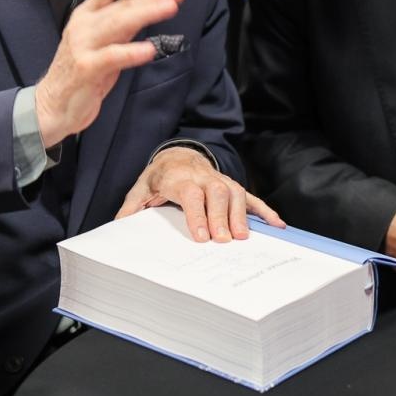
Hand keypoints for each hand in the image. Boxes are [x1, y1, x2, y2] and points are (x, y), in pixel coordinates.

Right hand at [34, 0, 181, 147]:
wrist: (53, 105)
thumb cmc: (82, 72)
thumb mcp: (103, 42)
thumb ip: (122, 26)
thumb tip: (151, 8)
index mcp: (86, 14)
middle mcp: (83, 25)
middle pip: (120, 3)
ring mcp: (82, 46)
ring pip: (117, 23)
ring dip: (147, 14)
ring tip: (170, 8)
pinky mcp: (86, 68)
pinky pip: (112, 56)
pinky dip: (132, 52)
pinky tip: (150, 49)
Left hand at [115, 146, 284, 241]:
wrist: (177, 155)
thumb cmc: (159, 177)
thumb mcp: (141, 189)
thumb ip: (131, 208)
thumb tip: (118, 228)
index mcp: (179, 178)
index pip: (190, 193)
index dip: (197, 213)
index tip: (201, 236)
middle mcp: (203, 177)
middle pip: (217, 193)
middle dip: (221, 216)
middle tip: (224, 240)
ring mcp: (221, 180)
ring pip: (235, 192)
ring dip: (240, 214)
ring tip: (244, 238)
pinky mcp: (233, 186)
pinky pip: (251, 197)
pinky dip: (265, 210)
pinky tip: (277, 225)